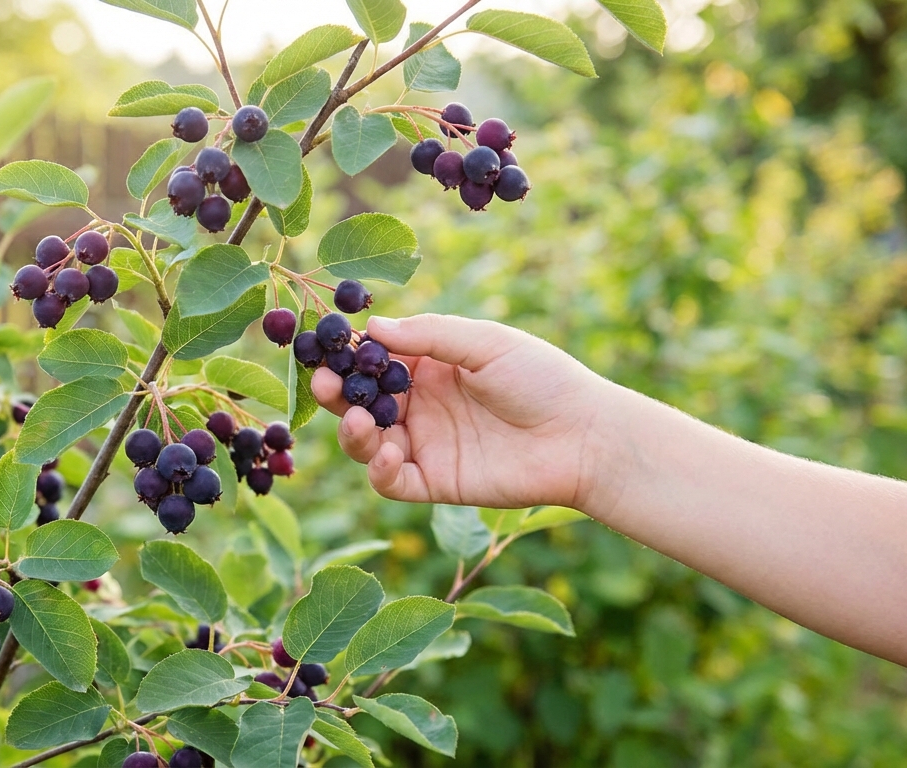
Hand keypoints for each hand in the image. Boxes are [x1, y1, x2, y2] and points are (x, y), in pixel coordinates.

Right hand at [311, 314, 614, 509]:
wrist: (584, 436)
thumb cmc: (542, 379)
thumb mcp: (485, 343)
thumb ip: (430, 335)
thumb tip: (372, 327)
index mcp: (430, 366)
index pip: (374, 359)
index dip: (346, 355)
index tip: (324, 347)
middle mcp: (420, 405)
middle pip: (360, 401)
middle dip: (336, 393)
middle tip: (323, 384)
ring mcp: (426, 445)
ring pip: (368, 443)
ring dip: (354, 432)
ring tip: (362, 422)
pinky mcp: (436, 482)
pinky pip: (393, 482)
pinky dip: (381, 472)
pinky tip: (389, 456)